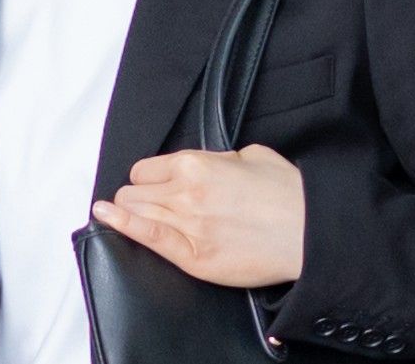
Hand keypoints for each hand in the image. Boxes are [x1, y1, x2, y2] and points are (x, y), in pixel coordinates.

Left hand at [90, 146, 304, 288]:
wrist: (309, 233)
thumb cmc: (288, 195)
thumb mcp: (252, 156)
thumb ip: (218, 158)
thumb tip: (204, 164)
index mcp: (197, 164)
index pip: (145, 170)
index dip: (149, 179)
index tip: (156, 187)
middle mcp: (184, 192)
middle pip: (133, 192)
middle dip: (138, 198)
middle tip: (153, 207)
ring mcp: (186, 226)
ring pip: (135, 211)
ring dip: (133, 213)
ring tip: (134, 216)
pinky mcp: (193, 257)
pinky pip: (147, 237)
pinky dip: (122, 225)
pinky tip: (105, 215)